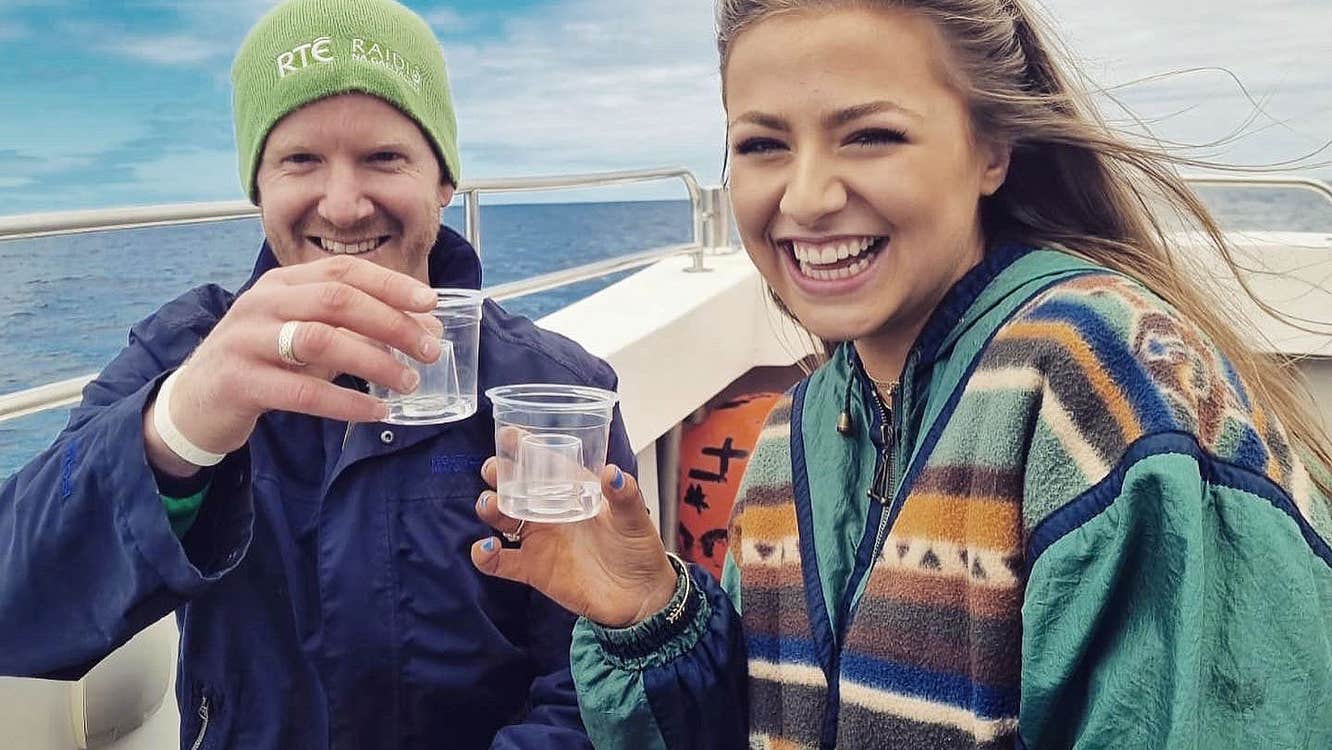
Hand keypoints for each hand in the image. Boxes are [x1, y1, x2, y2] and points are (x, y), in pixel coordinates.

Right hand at [144, 255, 440, 474]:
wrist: (195, 401)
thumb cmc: (264, 363)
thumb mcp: (306, 336)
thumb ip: (356, 329)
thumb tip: (423, 328)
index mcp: (282, 283)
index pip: (342, 271)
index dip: (389, 284)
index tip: (430, 302)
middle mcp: (262, 303)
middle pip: (336, 300)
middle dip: (391, 322)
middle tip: (429, 349)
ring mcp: (246, 340)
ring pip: (320, 340)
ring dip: (373, 361)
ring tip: (408, 381)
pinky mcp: (239, 382)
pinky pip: (302, 391)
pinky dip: (346, 402)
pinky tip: (376, 412)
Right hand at [471, 458, 678, 628]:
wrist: (640, 596)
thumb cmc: (638, 550)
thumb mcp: (635, 518)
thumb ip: (624, 496)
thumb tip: (613, 474)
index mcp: (572, 489)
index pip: (543, 460)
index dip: (522, 446)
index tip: (509, 435)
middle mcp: (550, 510)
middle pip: (513, 484)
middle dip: (497, 473)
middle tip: (494, 470)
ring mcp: (539, 538)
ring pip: (502, 516)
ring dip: (489, 507)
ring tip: (493, 505)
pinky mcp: (533, 568)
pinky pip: (500, 562)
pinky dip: (485, 556)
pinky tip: (487, 548)